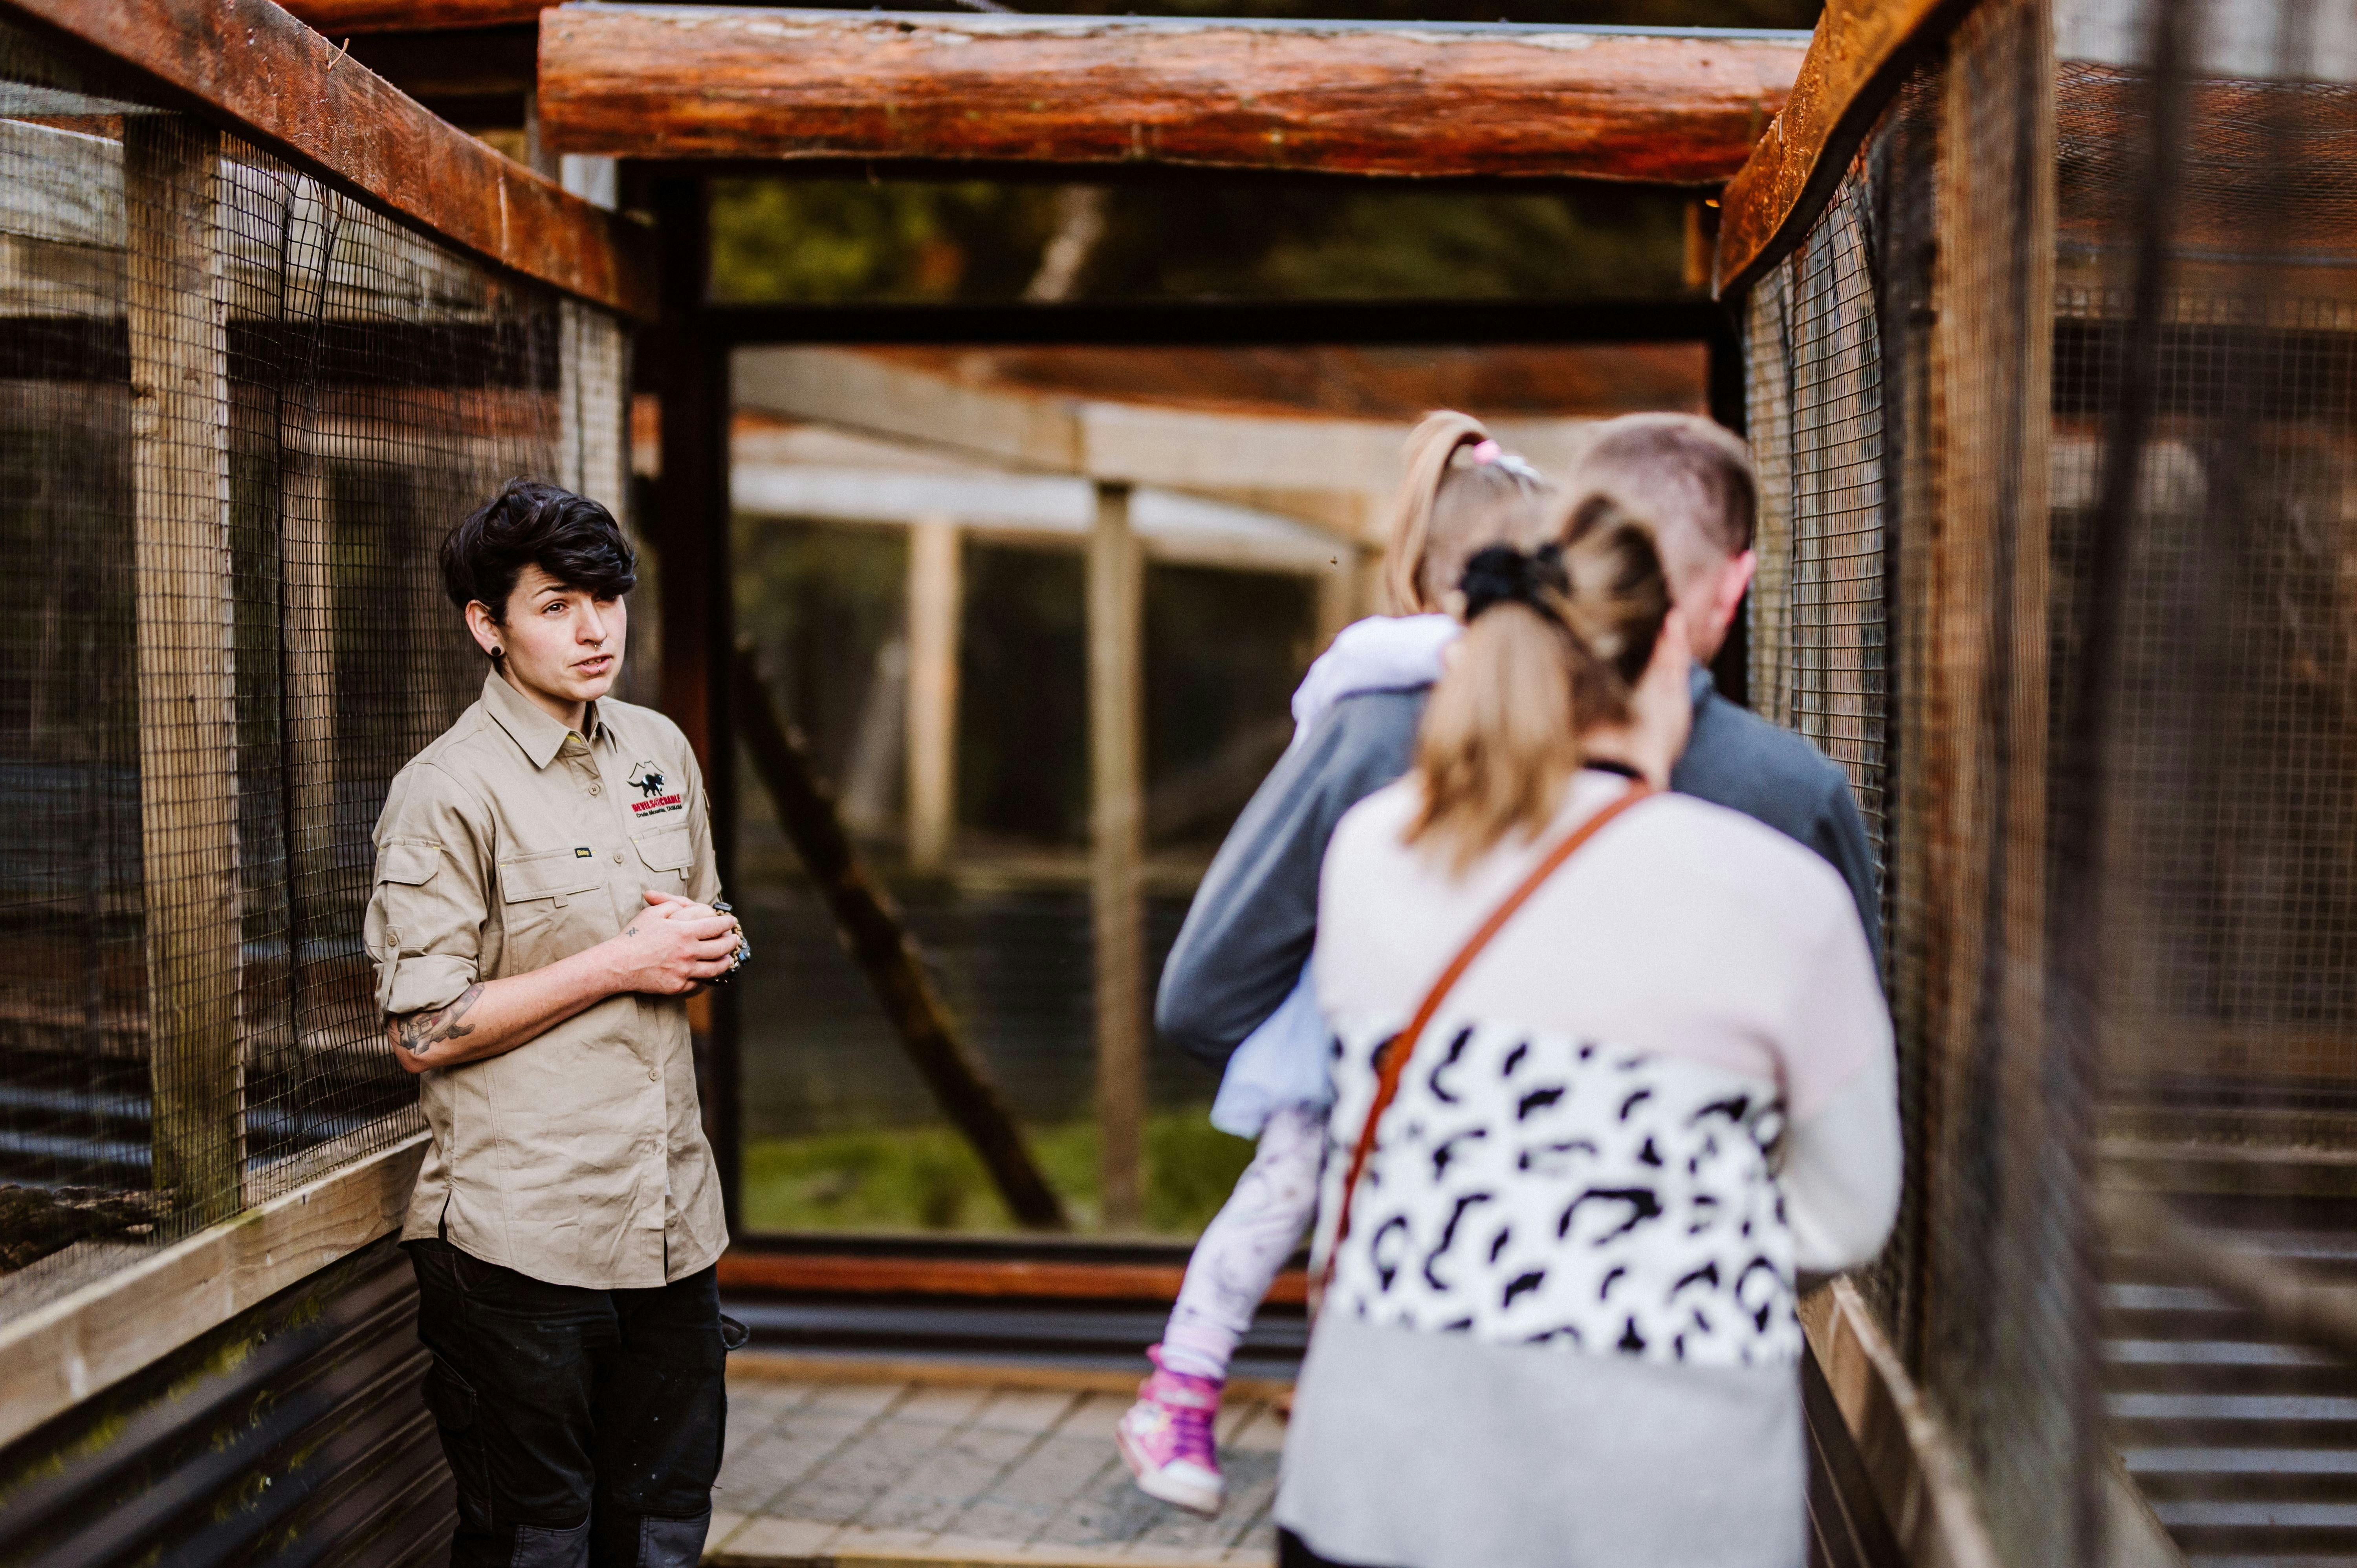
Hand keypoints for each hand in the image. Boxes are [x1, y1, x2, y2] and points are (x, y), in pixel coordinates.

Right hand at [605, 892, 741, 994]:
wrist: (618, 965)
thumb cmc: (634, 936)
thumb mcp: (653, 913)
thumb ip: (674, 905)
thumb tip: (690, 905)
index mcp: (685, 932)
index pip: (716, 927)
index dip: (727, 923)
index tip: (731, 921)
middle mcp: (688, 953)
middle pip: (721, 948)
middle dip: (732, 942)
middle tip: (734, 938)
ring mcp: (684, 971)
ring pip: (715, 968)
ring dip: (725, 961)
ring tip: (728, 957)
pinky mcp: (678, 986)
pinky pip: (699, 982)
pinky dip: (707, 977)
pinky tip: (709, 972)